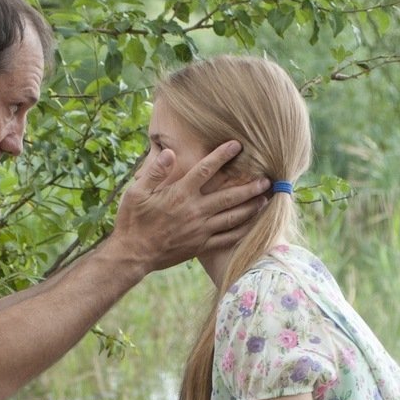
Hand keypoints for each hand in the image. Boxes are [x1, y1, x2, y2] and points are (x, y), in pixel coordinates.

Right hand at [112, 143, 269, 270]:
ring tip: (266, 199)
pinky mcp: (200, 246)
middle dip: (250, 186)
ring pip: (232, 217)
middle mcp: (194, 211)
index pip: (206, 170)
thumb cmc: (132, 221)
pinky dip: (242, 231)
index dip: (222, 155)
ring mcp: (200, 230)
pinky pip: (226, 238)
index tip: (238, 145)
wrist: (132, 254)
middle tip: (267, 178)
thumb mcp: (136, 192)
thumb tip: (169, 152)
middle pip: (229, 196)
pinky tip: (252, 225)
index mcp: (180, 194)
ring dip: (251, 207)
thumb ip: (155, 171)